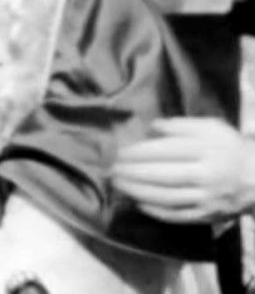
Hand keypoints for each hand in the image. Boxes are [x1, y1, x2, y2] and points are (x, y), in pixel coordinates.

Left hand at [111, 117, 254, 223]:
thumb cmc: (229, 148)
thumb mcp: (210, 127)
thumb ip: (180, 125)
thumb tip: (152, 127)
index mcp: (206, 150)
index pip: (165, 152)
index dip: (138, 153)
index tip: (118, 152)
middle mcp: (206, 175)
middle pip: (162, 176)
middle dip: (132, 174)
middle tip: (110, 169)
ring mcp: (207, 198)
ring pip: (166, 197)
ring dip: (137, 191)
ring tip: (118, 184)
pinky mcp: (208, 215)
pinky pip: (177, 215)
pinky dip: (155, 210)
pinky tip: (139, 202)